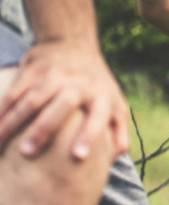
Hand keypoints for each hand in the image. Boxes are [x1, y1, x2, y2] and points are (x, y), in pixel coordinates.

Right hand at [0, 41, 128, 160]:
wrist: (74, 44)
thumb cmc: (97, 87)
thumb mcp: (116, 105)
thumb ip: (120, 133)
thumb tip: (114, 160)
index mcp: (102, 96)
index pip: (98, 116)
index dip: (90, 135)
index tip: (79, 156)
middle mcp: (80, 83)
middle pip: (62, 105)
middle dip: (44, 129)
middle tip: (27, 152)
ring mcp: (56, 73)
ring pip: (32, 99)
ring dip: (14, 121)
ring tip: (0, 143)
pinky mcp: (33, 67)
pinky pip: (14, 91)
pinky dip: (1, 110)